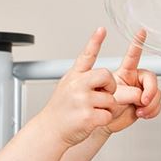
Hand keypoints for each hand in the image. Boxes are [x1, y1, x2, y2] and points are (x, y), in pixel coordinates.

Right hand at [44, 28, 118, 146]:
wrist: (50, 130)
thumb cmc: (62, 110)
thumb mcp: (68, 87)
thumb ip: (86, 80)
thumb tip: (109, 79)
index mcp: (74, 76)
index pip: (86, 55)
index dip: (95, 41)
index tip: (102, 30)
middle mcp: (77, 85)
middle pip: (107, 76)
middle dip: (111, 86)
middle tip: (104, 94)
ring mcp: (82, 100)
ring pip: (111, 99)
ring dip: (107, 107)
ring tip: (92, 111)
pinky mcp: (88, 116)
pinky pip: (108, 115)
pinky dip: (104, 119)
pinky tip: (92, 120)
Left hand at [104, 31, 160, 133]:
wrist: (103, 123)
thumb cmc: (101, 107)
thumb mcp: (111, 97)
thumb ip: (128, 93)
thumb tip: (141, 95)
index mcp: (125, 72)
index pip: (133, 56)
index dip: (137, 44)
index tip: (141, 32)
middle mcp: (135, 80)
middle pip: (152, 78)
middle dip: (150, 90)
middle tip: (143, 100)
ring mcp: (142, 92)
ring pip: (157, 93)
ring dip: (151, 104)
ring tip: (140, 110)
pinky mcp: (146, 104)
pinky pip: (157, 105)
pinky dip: (153, 111)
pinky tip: (143, 114)